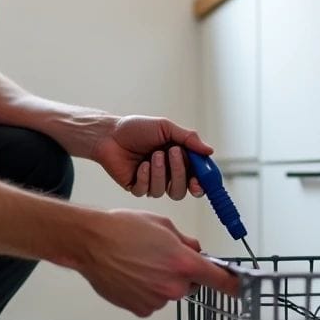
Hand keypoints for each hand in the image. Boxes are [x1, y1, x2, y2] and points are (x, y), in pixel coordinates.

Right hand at [78, 208, 239, 316]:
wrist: (90, 242)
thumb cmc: (124, 228)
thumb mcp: (163, 225)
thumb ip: (186, 242)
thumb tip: (196, 251)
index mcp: (184, 263)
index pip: (221, 280)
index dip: (234, 284)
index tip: (241, 287)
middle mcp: (174, 286)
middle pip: (192, 284)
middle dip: (184, 273)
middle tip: (161, 256)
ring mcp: (156, 301)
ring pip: (170, 292)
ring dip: (162, 281)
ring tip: (138, 262)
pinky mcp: (141, 309)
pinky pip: (152, 300)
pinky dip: (146, 290)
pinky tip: (130, 274)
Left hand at [91, 115, 211, 199]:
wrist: (110, 133)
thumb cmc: (137, 129)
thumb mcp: (166, 128)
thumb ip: (188, 139)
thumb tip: (209, 151)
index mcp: (178, 160)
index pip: (196, 178)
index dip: (201, 182)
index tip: (200, 180)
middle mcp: (167, 174)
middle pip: (182, 189)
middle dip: (179, 172)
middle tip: (171, 152)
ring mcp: (152, 183)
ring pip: (165, 191)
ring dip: (160, 172)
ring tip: (152, 155)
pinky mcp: (136, 188)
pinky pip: (146, 191)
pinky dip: (145, 177)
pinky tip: (140, 165)